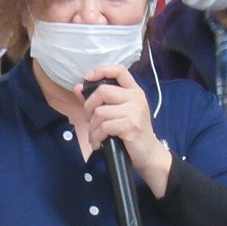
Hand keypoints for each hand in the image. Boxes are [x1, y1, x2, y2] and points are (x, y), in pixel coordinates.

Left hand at [77, 65, 172, 196]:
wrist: (148, 154)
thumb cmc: (131, 133)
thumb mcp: (117, 113)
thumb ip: (99, 100)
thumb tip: (78, 88)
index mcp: (134, 91)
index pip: (119, 70)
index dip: (101, 70)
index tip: (88, 78)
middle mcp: (136, 97)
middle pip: (102, 91)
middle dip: (89, 107)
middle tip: (89, 120)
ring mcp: (134, 111)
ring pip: (100, 112)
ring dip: (92, 127)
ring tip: (95, 136)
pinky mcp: (130, 125)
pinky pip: (104, 127)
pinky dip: (97, 137)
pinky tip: (99, 143)